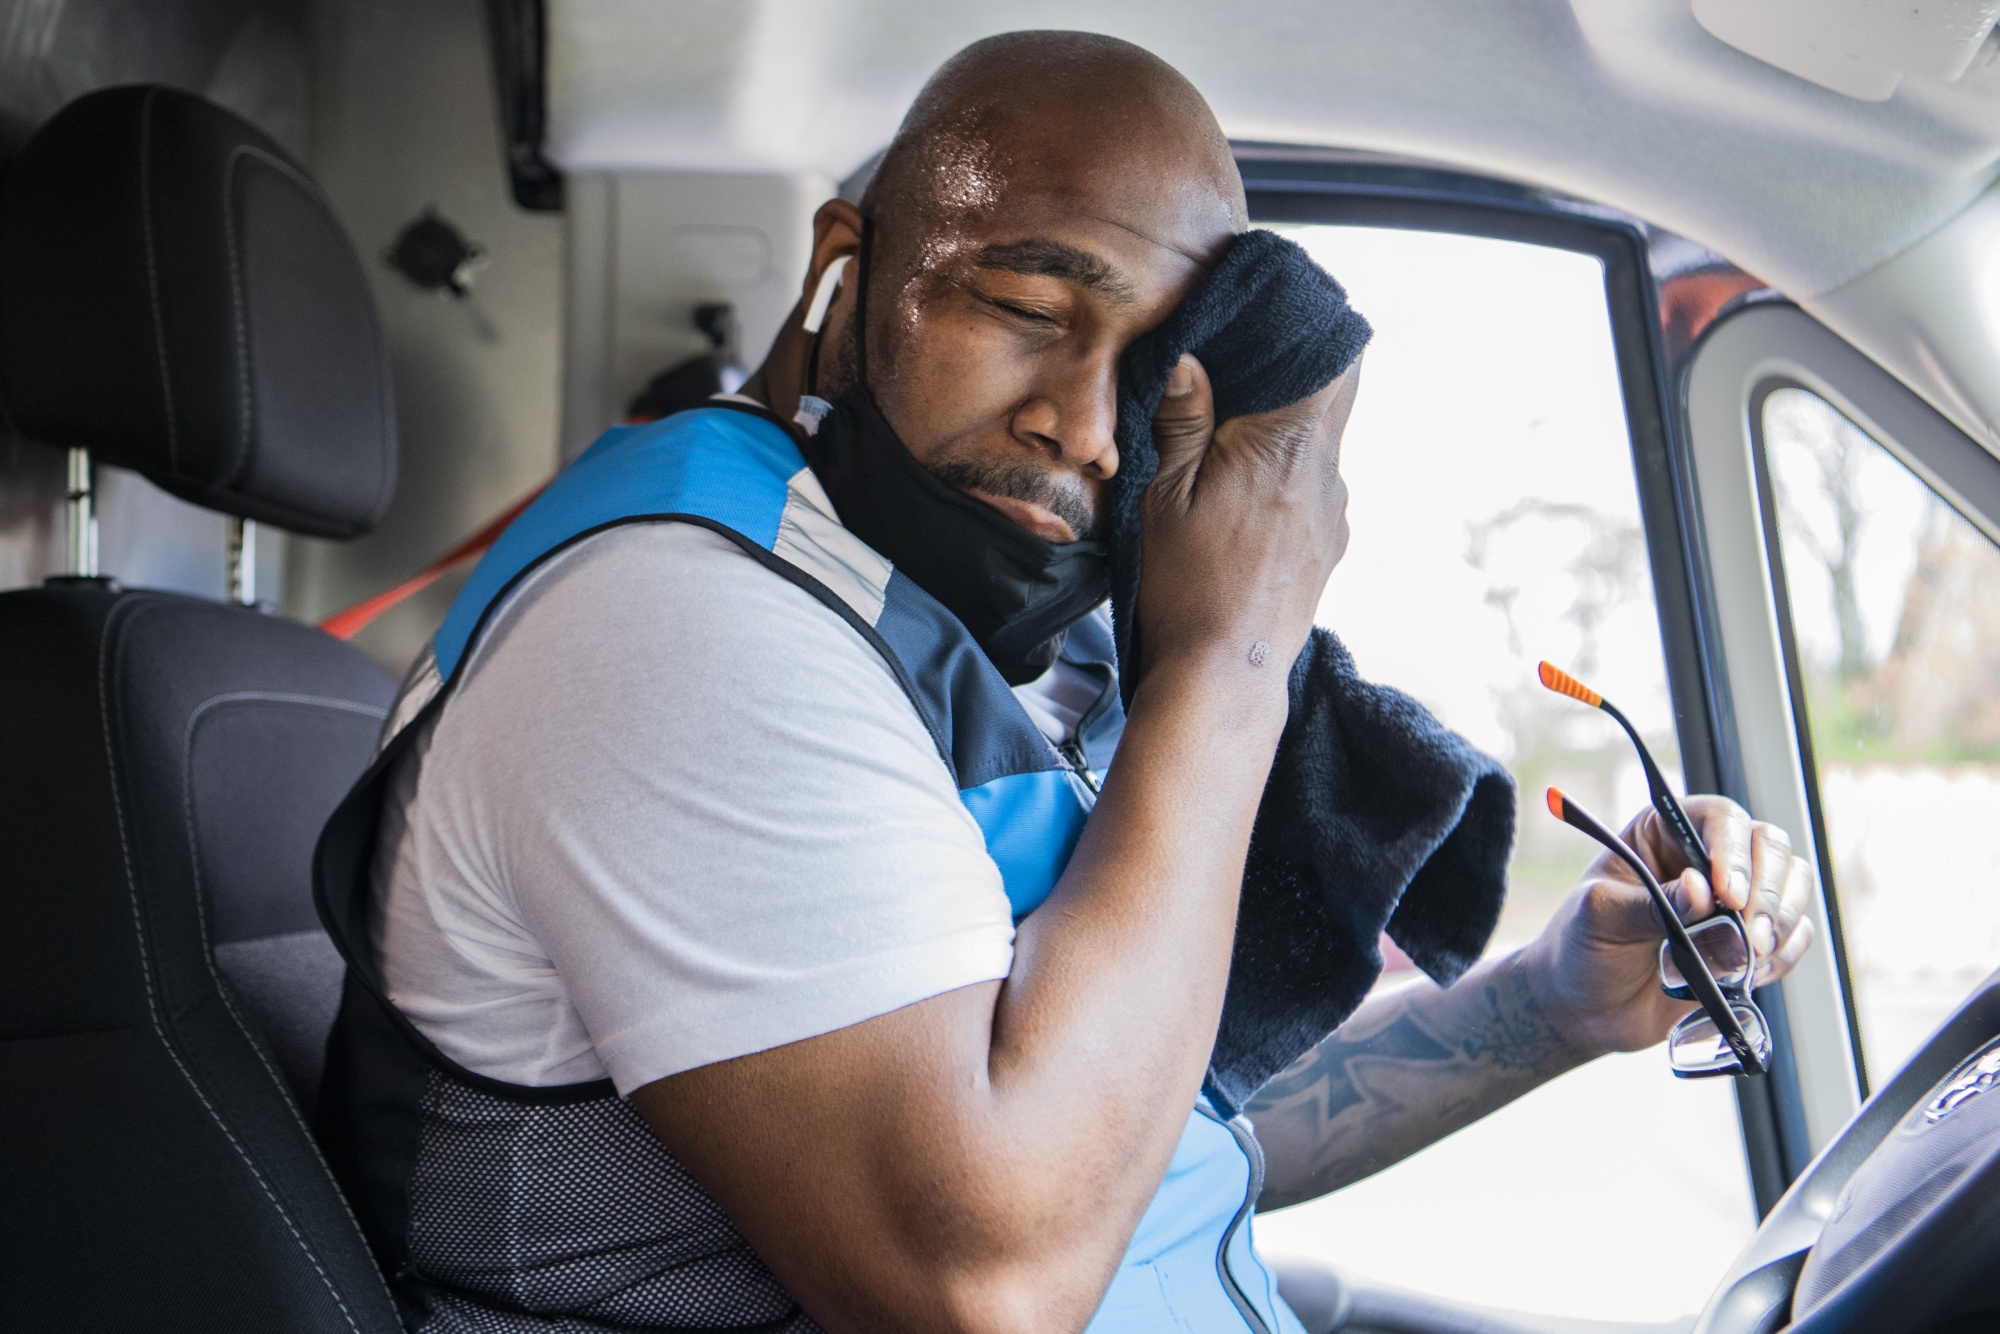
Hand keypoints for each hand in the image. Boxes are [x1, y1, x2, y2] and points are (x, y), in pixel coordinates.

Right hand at [1136, 353, 1359, 680]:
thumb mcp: (1166, 494)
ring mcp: (1335, 513)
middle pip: (1330, 396)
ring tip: (1228, 448)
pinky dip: (1285, 478)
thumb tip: (1188, 358)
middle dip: (1291, 377)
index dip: (1305, 330)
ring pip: (1319, 445)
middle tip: (1240, 374)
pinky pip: (1314, 488)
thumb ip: (1183, 420)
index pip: (1330, 358)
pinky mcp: (1330, 545)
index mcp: (1290, 446)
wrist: (1225, 673)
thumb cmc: (1189, 587)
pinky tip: (1241, 501)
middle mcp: (1327, 474)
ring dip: (1282, 433)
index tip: (1271, 318)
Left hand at [1519, 795, 1817, 1056]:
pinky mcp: (1751, 942)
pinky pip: (1795, 935)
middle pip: (1769, 846)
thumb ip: (1650, 903)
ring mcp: (1734, 900)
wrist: (1586, 1009)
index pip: (1718, 818)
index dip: (1732, 852)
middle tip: (1751, 936)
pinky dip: (1783, 955)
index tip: (1727, 895)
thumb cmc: (1581, 948)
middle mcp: (1706, 857)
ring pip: (1793, 885)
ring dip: (1780, 923)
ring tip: (1747, 958)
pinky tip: (1749, 975)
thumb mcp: (1601, 917)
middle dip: (1767, 892)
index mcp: (1664, 832)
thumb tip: (1699, 889)